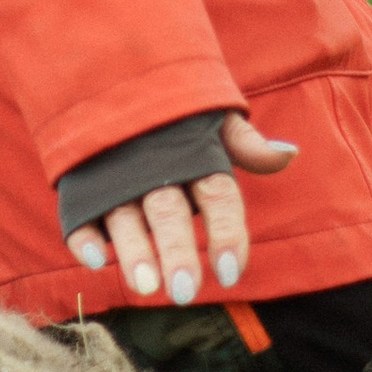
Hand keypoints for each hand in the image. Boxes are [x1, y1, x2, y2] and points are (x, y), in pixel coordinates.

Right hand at [67, 113, 297, 302]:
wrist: (110, 77)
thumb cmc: (174, 117)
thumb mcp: (212, 119)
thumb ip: (246, 143)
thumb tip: (290, 154)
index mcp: (194, 151)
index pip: (217, 193)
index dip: (226, 232)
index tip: (232, 273)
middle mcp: (155, 164)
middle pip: (169, 210)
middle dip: (177, 250)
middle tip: (185, 294)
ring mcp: (115, 173)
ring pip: (124, 214)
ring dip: (134, 251)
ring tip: (145, 288)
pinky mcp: (83, 182)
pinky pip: (80, 210)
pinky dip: (84, 234)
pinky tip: (95, 259)